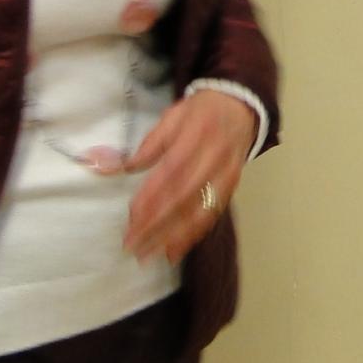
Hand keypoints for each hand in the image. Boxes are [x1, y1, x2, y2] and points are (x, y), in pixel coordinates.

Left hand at [123, 90, 255, 263]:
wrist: (241, 106)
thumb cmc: (201, 112)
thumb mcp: (173, 117)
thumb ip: (149, 144)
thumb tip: (120, 167)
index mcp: (195, 136)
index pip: (170, 172)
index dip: (151, 197)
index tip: (131, 219)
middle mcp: (213, 158)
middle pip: (183, 196)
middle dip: (156, 224)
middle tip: (133, 245)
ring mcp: (225, 175)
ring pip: (200, 211)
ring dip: (173, 236)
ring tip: (150, 255)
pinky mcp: (231, 187)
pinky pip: (212, 214)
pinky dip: (193, 235)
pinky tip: (174, 250)